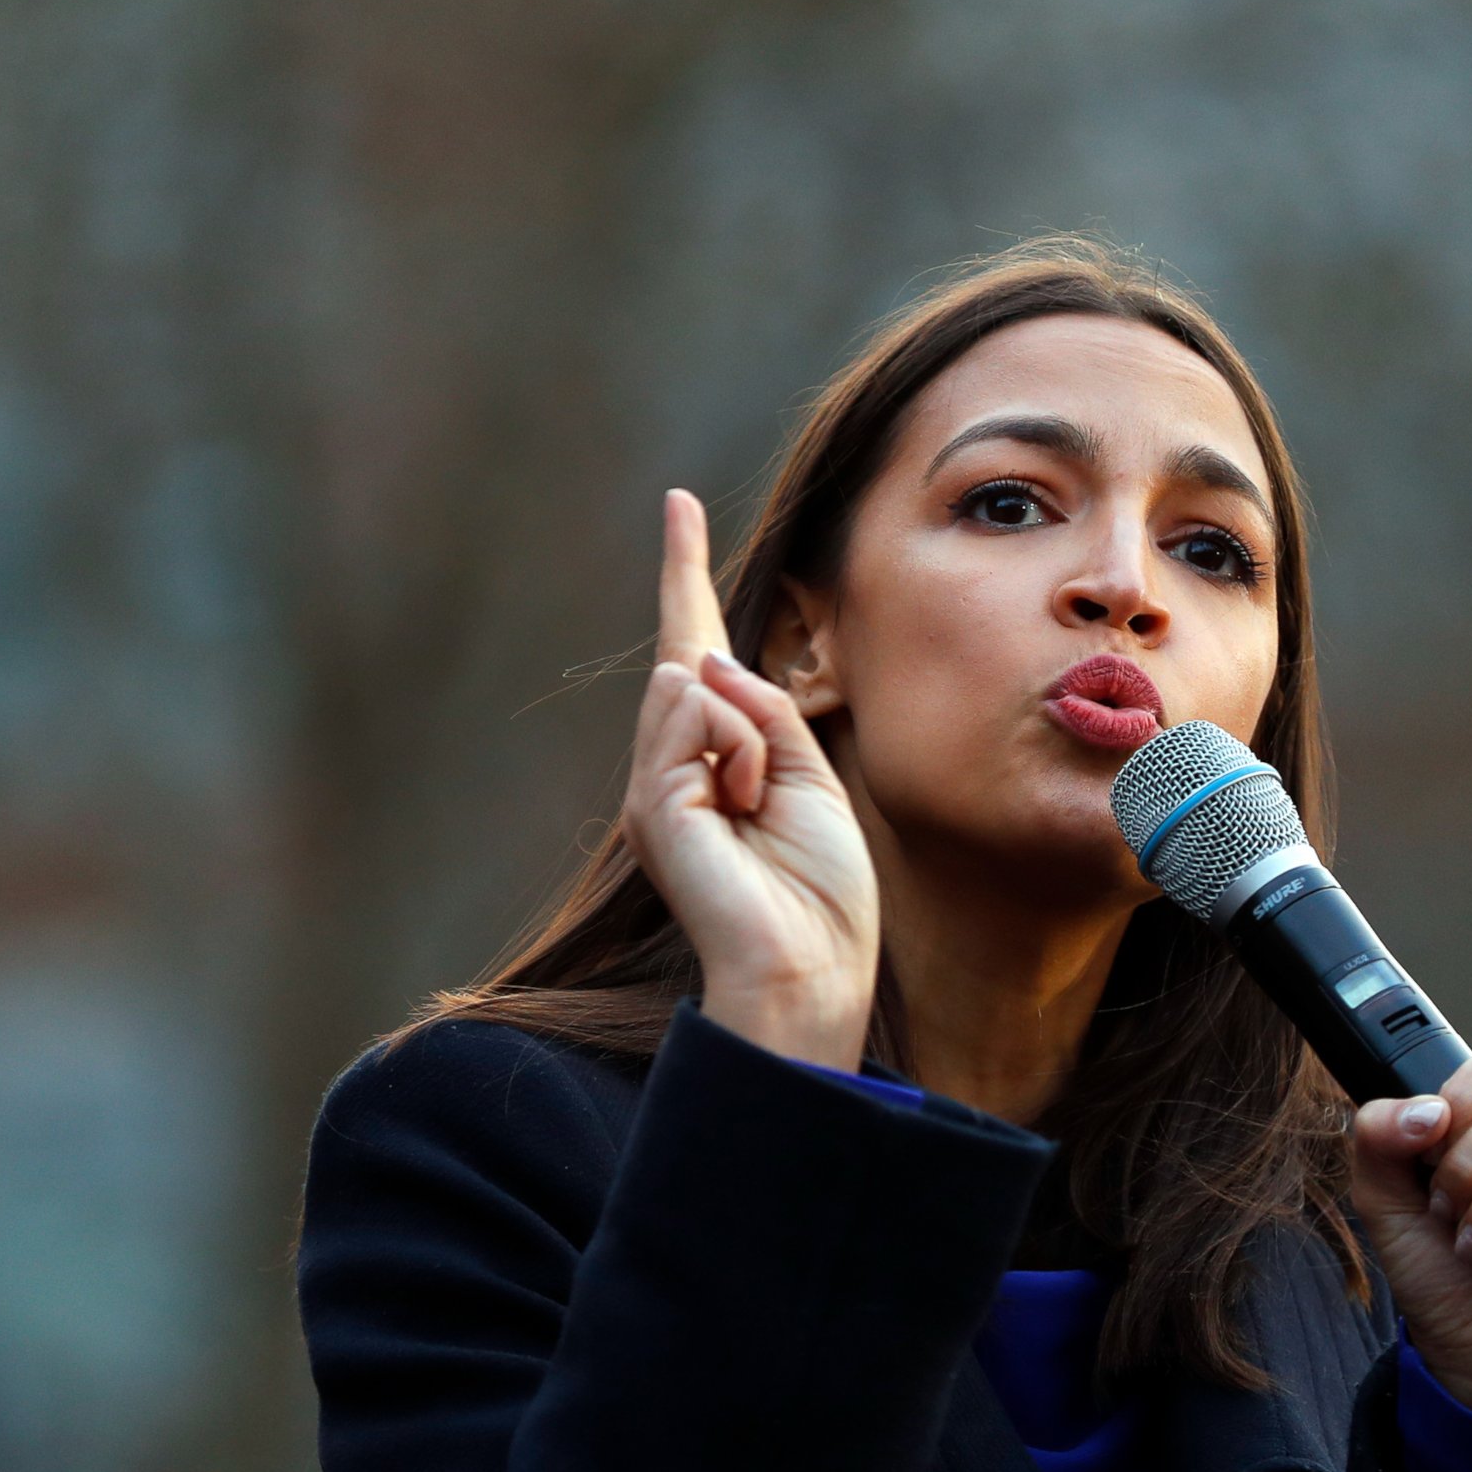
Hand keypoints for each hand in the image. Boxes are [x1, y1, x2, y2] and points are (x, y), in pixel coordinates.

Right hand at [620, 490, 878, 1069]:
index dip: (686, 573)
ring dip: (753, 735)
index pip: (697, 647)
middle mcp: (673, 765)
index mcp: (718, 757)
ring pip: (694, 683)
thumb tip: (700, 659)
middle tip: (766, 795)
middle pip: (693, 661)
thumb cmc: (821, 889)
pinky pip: (693, 715)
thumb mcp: (810, 776)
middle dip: (745, 701)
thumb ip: (762, 711)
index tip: (676, 503)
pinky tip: (745, 808)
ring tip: (760, 808)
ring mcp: (654, 784)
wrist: (810, 967)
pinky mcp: (650, 801)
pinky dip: (739, 752)